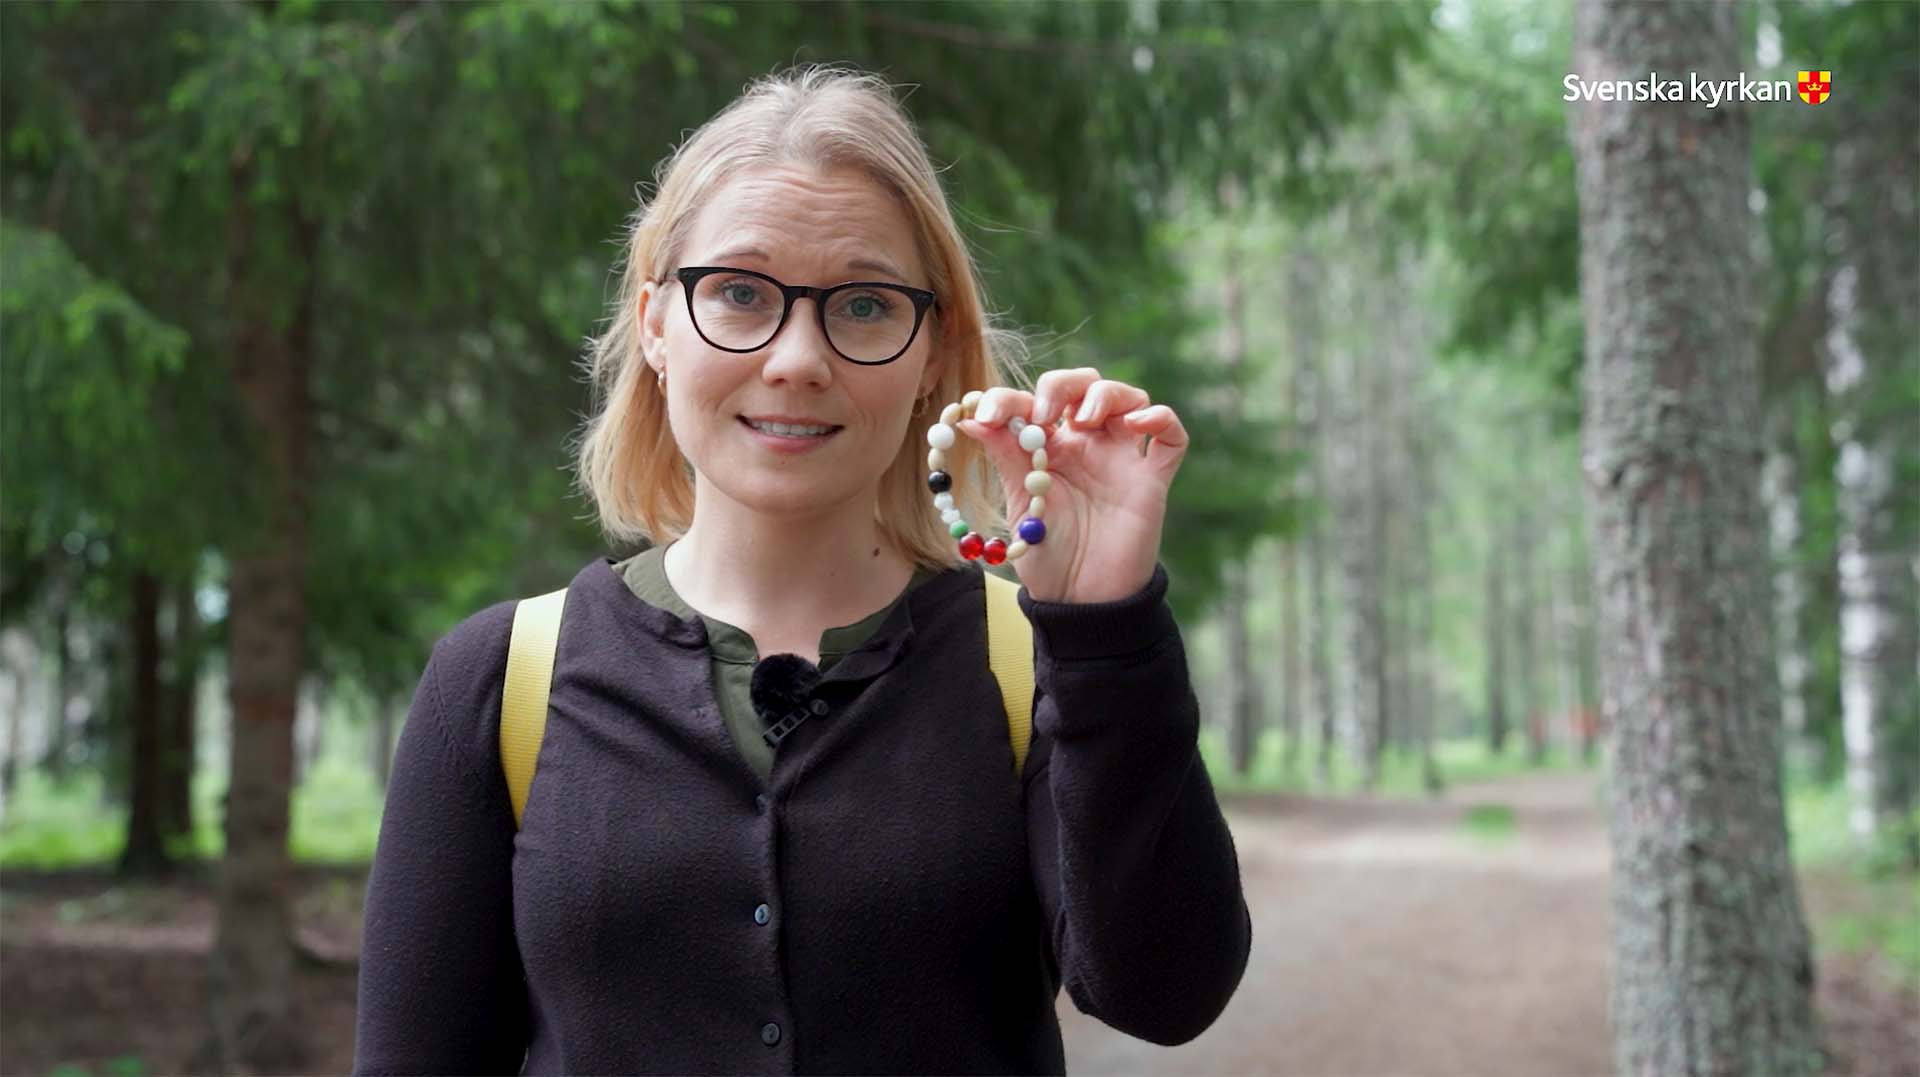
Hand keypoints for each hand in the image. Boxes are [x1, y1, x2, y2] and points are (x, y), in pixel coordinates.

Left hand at [956, 368, 1188, 603]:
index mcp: (1051, 449)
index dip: (1011, 398)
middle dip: (1063, 385)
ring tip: (1083, 419)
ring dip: (1106, 395)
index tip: (988, 414)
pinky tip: (1136, 423)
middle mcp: (1088, 446)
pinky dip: (1161, 418)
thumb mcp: (1021, 505)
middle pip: (1086, 385)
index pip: (1035, 403)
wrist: (1080, 602)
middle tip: (1043, 412)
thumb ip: (1005, 458)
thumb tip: (969, 417)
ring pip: (1129, 398)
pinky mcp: (1152, 480)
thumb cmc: (1048, 557)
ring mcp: (1123, 459)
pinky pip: (1171, 438)